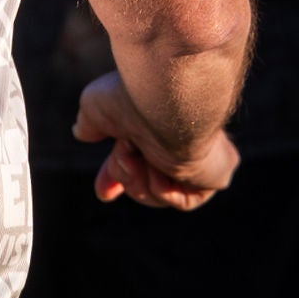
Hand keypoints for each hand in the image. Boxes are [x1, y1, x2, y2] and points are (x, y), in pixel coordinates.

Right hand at [71, 70, 239, 209]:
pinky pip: (182, 200)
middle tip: (124, 157)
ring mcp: (199, 156)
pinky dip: (163, 188)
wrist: (160, 101)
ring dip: (138, 180)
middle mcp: (180, 137)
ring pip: (160, 193)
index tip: (104, 192)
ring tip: (136, 157)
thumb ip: (91, 123)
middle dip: (125, 177)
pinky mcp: (217, 174)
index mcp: (156, 122)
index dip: (119, 176)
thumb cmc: (128, 96)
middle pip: (147, 179)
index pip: (140, 157)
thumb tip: (81, 132)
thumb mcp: (96, 107)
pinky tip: (160, 166)